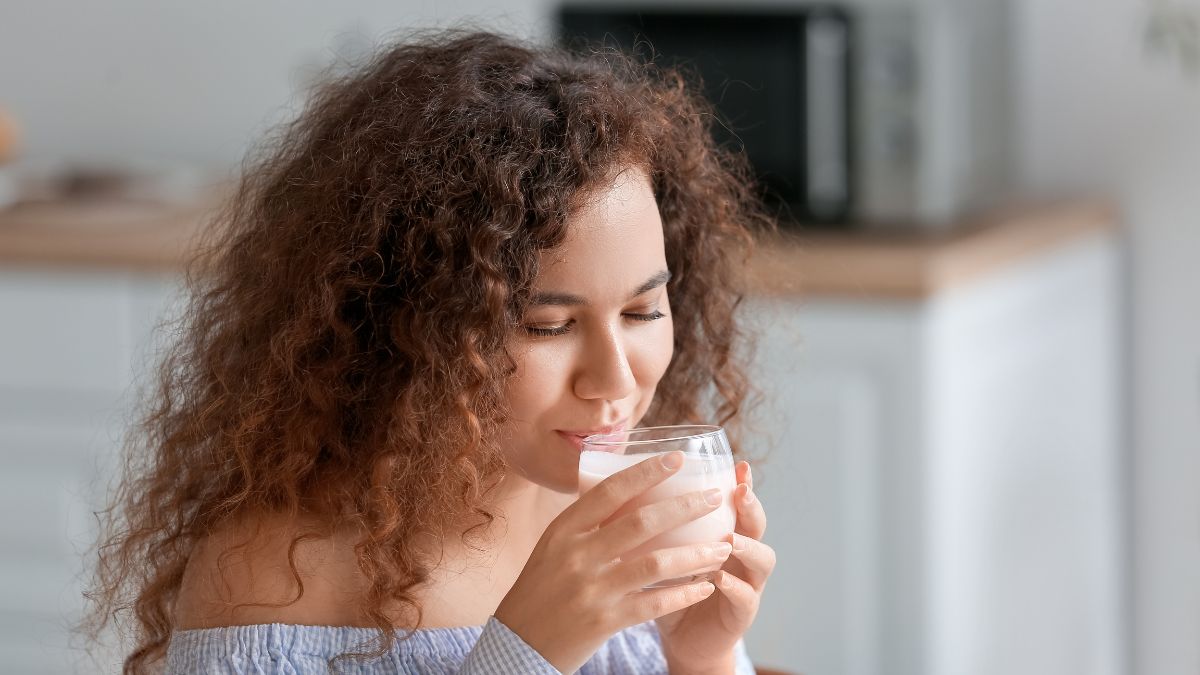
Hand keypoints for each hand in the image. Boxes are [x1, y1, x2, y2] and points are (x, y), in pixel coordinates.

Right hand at [494, 451, 732, 674]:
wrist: (519, 644)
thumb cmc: (541, 588)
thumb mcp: (554, 547)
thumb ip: (587, 524)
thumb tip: (629, 493)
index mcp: (564, 529)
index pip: (611, 491)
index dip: (646, 472)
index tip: (678, 459)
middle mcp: (578, 555)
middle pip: (641, 522)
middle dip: (685, 507)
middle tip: (714, 498)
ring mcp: (592, 589)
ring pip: (655, 563)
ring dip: (696, 553)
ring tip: (723, 546)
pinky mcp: (605, 621)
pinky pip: (654, 603)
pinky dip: (684, 593)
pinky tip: (705, 586)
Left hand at [654, 461, 774, 673]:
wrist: (683, 638)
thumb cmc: (669, 588)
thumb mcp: (661, 551)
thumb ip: (650, 524)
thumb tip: (611, 486)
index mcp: (723, 533)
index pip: (737, 502)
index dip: (741, 483)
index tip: (738, 464)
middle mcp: (741, 555)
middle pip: (757, 524)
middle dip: (752, 507)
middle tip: (740, 493)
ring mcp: (746, 584)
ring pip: (762, 560)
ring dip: (748, 547)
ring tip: (731, 540)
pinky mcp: (740, 615)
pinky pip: (744, 599)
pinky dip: (734, 588)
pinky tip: (719, 580)